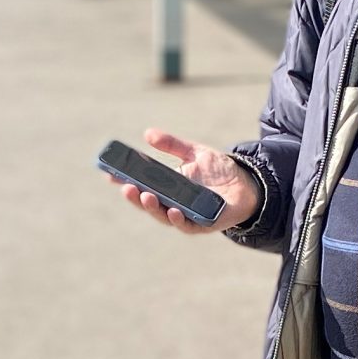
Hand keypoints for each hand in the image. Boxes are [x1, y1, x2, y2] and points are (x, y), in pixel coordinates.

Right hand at [105, 128, 256, 235]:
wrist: (248, 184)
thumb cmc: (220, 171)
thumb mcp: (195, 152)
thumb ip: (172, 145)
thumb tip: (148, 133)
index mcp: (168, 188)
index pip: (142, 186)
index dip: (125, 182)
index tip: (109, 174)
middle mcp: (173, 204)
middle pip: (149, 203)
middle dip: (135, 197)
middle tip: (126, 187)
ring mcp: (187, 216)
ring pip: (163, 216)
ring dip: (152, 207)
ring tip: (145, 195)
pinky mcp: (203, 224)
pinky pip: (187, 225)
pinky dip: (178, 218)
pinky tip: (172, 209)